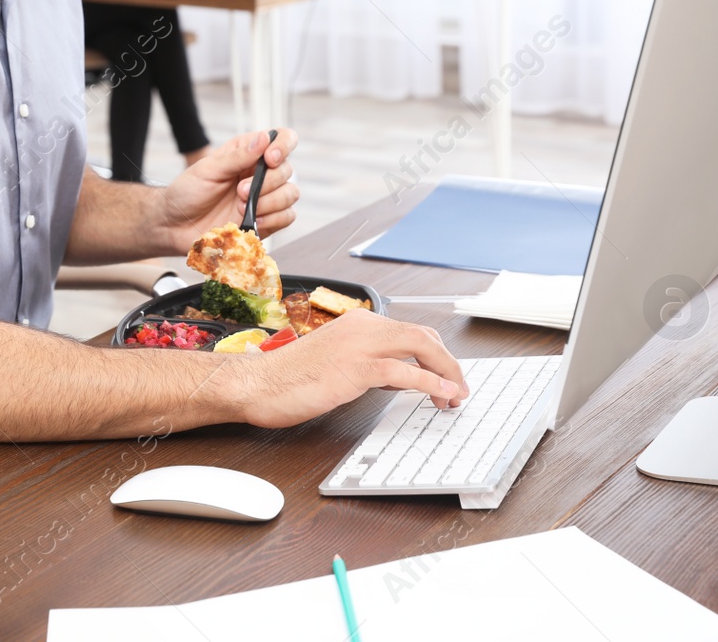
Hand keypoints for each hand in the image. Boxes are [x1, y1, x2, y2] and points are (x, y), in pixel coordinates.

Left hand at [155, 128, 298, 254]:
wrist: (175, 225)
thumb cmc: (188, 192)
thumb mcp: (208, 169)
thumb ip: (237, 156)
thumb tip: (264, 138)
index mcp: (248, 152)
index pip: (282, 138)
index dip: (283, 146)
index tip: (269, 159)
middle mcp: (260, 173)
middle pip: (287, 170)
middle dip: (266, 183)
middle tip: (239, 191)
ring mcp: (265, 197)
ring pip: (291, 194)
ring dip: (269, 203)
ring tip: (240, 208)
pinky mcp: (266, 220)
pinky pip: (287, 217)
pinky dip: (273, 219)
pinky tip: (252, 221)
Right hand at [244, 308, 469, 423]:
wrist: (258, 384)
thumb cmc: (291, 378)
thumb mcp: (340, 367)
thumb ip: (372, 367)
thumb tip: (406, 379)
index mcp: (358, 323)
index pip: (411, 332)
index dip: (436, 355)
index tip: (447, 378)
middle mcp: (362, 327)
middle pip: (422, 335)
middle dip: (449, 362)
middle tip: (460, 388)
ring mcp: (358, 345)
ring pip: (419, 345)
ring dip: (447, 371)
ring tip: (457, 395)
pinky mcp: (354, 367)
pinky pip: (403, 371)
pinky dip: (430, 382)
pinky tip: (441, 394)